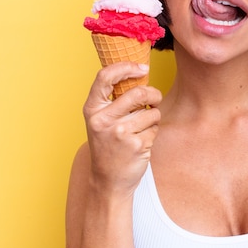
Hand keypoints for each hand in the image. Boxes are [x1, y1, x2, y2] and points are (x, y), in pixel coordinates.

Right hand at [83, 62, 161, 198]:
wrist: (108, 181)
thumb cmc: (108, 145)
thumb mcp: (101, 120)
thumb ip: (113, 99)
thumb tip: (140, 72)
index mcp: (92, 109)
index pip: (105, 77)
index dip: (126, 67)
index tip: (142, 68)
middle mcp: (103, 120)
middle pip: (138, 92)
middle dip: (153, 94)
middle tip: (155, 99)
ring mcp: (120, 133)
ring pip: (152, 111)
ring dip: (153, 117)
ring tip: (141, 128)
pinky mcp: (136, 145)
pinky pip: (155, 128)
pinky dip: (153, 132)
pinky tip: (141, 142)